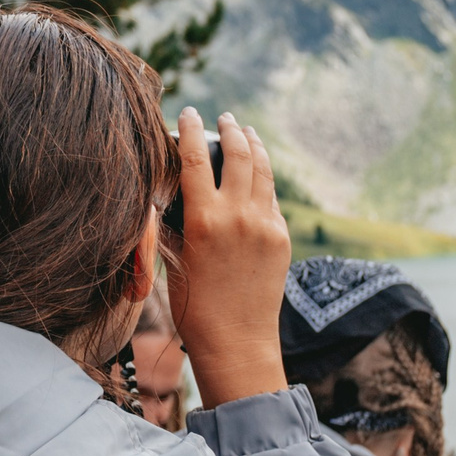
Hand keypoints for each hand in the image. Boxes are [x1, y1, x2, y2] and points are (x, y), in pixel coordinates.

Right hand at [163, 109, 289, 408]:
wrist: (236, 343)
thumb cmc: (194, 309)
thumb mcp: (174, 260)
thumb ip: (174, 223)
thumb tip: (174, 193)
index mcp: (203, 219)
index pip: (193, 157)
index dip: (189, 129)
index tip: (188, 112)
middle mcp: (238, 215)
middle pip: (237, 153)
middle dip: (229, 129)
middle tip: (224, 118)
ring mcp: (265, 225)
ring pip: (262, 169)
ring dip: (253, 145)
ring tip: (246, 132)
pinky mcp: (282, 238)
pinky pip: (272, 197)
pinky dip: (263, 178)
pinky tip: (258, 173)